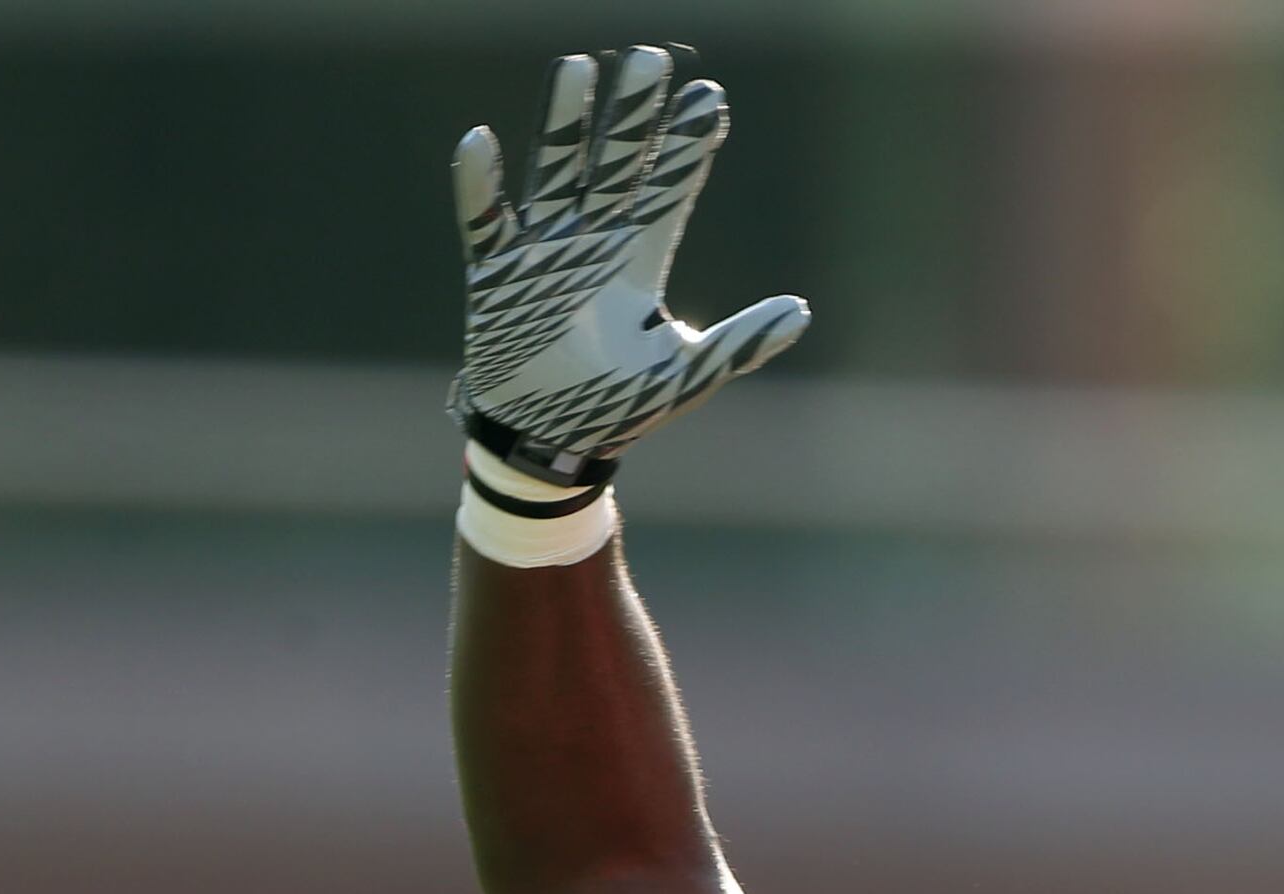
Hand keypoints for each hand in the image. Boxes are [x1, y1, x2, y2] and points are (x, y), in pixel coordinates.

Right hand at [452, 48, 808, 478]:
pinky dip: (481, 187)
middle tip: (650, 59)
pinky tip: (481, 141)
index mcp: (635, 260)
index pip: (666, 189)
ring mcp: (541, 252)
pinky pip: (485, 224)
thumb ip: (741, 342)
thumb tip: (803, 311)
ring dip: (564, 125)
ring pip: (554, 174)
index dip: (686, 146)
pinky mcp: (496, 275)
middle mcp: (590, 242)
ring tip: (577, 68)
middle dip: (631, 116)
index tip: (710, 97)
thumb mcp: (687, 376)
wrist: (550, 444)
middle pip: (613, 165)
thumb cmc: (616, 408)